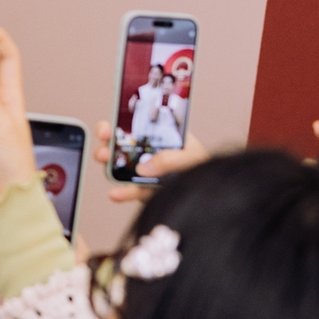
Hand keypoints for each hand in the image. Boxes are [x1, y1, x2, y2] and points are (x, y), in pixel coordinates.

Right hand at [92, 120, 208, 203]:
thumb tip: (144, 167)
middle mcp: (149, 151)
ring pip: (120, 164)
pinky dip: (122, 193)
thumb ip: (172, 160)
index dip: (121, 118)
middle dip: (109, 137)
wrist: (212, 200)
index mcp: (162, 135)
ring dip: (108, 163)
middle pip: (122, 140)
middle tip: (106, 138)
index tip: (112, 120)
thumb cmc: (206, 171)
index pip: (139, 122)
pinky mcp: (145, 191)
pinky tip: (115, 193)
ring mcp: (145, 171)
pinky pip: (130, 190)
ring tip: (106, 162)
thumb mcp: (193, 158)